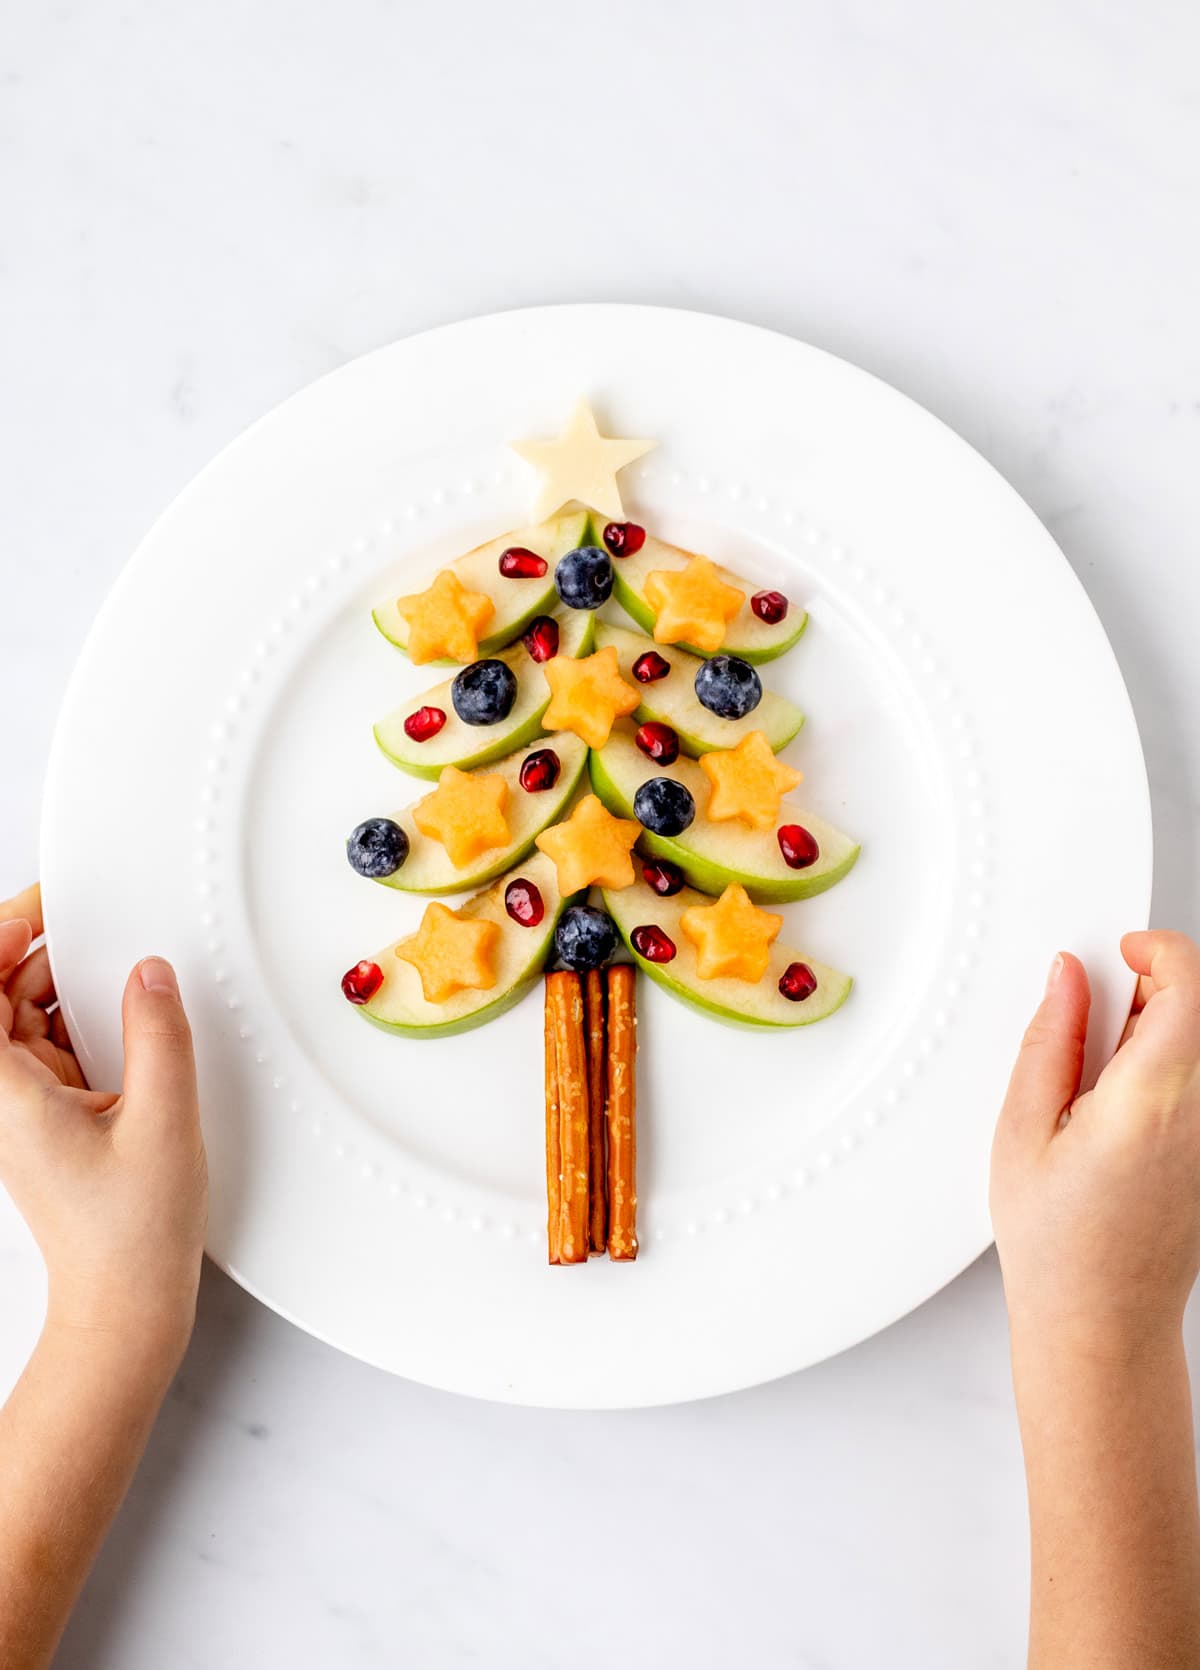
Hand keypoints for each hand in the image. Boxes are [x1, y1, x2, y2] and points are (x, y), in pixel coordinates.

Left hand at [0, 883, 207, 1360]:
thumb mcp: (163, 1122)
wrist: (126, 1303)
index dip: (1, 938)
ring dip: (56, 984)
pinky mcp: (48, 1116)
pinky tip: (121, 1014)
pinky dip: (77, 1018)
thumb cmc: (128, 1238)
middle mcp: (2, 1099)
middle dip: (31, 950)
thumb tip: (149, 975)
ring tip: (111, 967)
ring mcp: (22, 1107)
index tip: (39, 907)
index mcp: (5, 1096)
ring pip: (22, 1016)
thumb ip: (158, 1036)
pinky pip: (50, 1044)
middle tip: (78, 917)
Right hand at [991, 931, 1199, 1363]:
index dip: (1158, 948)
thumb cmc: (1058, 1246)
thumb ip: (1049, 1040)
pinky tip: (1120, 1106)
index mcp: (1154, 1098)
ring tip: (1104, 1071)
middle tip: (1098, 1014)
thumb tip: (1067, 978)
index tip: (1123, 950)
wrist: (1100, 1325)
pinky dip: (1169, 1070)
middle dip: (1157, 987)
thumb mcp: (1021, 1130)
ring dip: (1164, 1030)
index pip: (1191, 983)